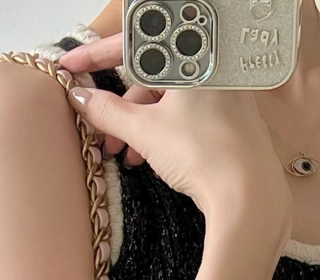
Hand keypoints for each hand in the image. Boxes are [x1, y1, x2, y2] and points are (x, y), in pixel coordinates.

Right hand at [60, 63, 290, 227]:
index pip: (134, 46)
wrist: (248, 194)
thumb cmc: (203, 153)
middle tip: (101, 134)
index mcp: (191, 57)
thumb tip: (80, 97)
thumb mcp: (145, 131)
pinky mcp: (229, 118)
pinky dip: (162, 132)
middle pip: (150, 77)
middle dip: (121, 107)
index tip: (72, 68)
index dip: (97, 56)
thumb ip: (108, 112)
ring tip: (125, 155)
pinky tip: (149, 157)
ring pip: (167, 99)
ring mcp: (223, 92)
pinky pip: (186, 114)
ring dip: (139, 126)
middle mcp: (211, 67)